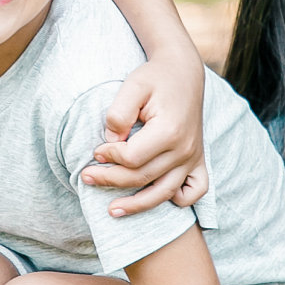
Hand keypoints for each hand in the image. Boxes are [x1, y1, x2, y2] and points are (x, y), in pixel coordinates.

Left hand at [81, 51, 207, 214]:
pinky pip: (194, 191)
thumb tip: (110, 143)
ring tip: (111, 211)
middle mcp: (185, 149)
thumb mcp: (132, 86)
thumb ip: (118, 115)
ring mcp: (193, 157)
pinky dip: (179, 200)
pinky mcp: (198, 160)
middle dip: (110, 180)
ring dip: (137, 205)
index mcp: (169, 131)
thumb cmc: (154, 78)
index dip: (109, 156)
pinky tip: (158, 198)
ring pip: (164, 192)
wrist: (183, 73)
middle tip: (86, 177)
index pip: (132, 158)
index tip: (96, 150)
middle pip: (142, 177)